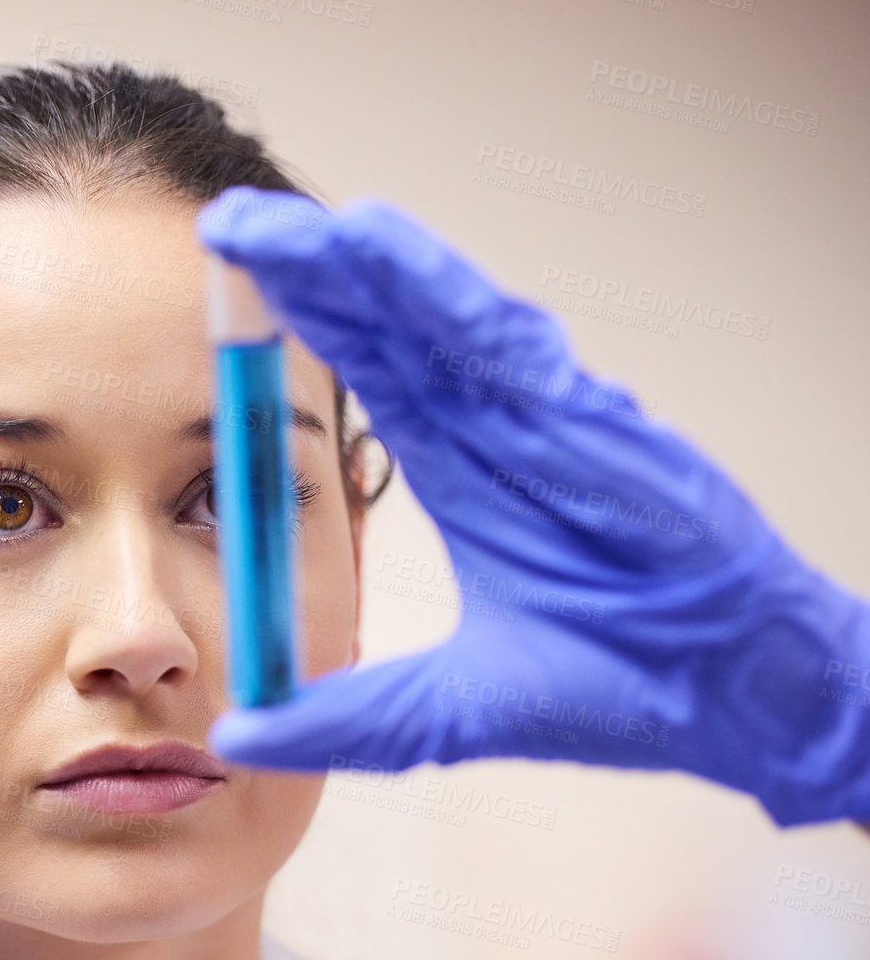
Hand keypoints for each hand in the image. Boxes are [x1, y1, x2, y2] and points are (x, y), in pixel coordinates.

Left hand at [195, 186, 869, 826]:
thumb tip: (237, 736)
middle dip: (303, 275)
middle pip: (382, 326)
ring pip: (426, 313)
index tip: (222, 292)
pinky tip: (366, 240)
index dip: (297, 331)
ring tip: (270, 223)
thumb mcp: (444, 713)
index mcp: (459, 468)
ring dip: (347, 264)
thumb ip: (342, 718)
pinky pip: (493, 333)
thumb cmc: (617, 689)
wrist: (736, 699)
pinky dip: (430, 285)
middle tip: (223, 225)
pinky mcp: (585, 413)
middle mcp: (491, 422)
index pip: (363, 376)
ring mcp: (538, 409)